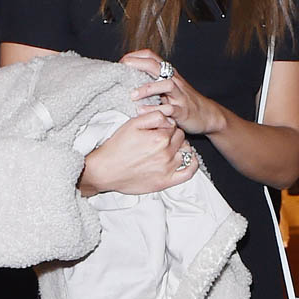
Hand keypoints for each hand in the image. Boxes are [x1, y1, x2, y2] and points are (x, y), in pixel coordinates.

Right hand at [79, 109, 198, 196]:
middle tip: (160, 138)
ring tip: (168, 148)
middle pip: (181, 138)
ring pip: (186, 152)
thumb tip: (169, 118)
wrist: (105, 170)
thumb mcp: (132, 124)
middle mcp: (166, 153)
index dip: (166, 126)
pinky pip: (189, 172)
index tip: (158, 129)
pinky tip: (189, 159)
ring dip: (180, 148)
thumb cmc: (116, 147)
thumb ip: (154, 117)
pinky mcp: (166, 181)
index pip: (173, 126)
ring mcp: (167, 168)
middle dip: (173, 136)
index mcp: (159, 137)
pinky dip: (193, 164)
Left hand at [120, 48, 223, 135]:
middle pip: (157, 66)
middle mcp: (174, 81)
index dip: (136, 56)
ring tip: (132, 95)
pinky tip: (142, 111)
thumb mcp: (168, 88)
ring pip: (166, 85)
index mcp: (169, 74)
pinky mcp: (182, 111)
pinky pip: (170, 109)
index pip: (152, 56)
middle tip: (123, 67)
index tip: (122, 61)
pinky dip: (155, 110)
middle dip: (139, 64)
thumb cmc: (183, 101)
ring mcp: (179, 95)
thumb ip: (152, 81)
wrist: (207, 115)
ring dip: (148, 88)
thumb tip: (128, 79)